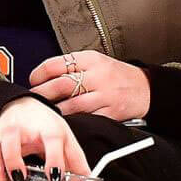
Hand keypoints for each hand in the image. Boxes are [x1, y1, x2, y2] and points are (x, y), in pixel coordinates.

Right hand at [0, 97, 99, 180]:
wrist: (23, 106)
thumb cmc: (48, 128)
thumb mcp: (68, 144)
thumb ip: (82, 173)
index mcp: (48, 129)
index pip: (52, 140)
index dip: (54, 158)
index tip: (55, 177)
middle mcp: (22, 130)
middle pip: (12, 142)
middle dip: (14, 162)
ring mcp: (3, 137)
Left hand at [29, 51, 150, 120]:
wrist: (147, 88)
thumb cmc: (117, 76)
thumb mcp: (96, 62)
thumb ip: (72, 67)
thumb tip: (43, 78)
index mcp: (91, 60)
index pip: (56, 64)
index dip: (39, 74)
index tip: (33, 81)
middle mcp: (98, 76)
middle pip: (60, 85)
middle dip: (42, 94)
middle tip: (33, 100)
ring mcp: (105, 95)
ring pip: (71, 105)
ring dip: (54, 111)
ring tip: (46, 112)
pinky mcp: (112, 112)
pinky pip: (87, 119)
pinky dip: (73, 121)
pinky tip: (66, 121)